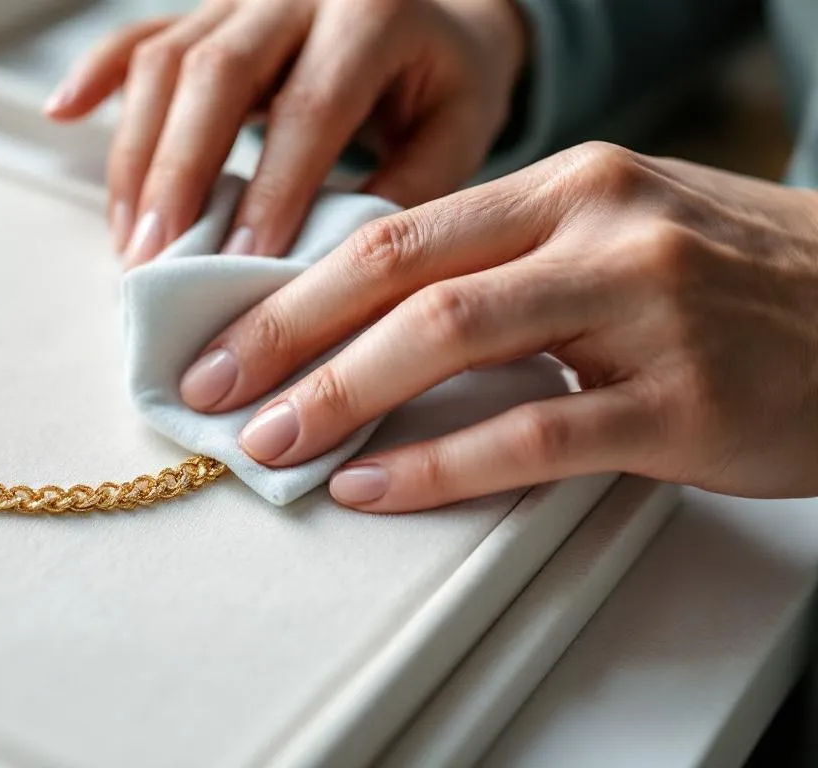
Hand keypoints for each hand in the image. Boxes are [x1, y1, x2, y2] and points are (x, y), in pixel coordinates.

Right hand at [43, 0, 527, 265]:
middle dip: (178, 173)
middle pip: (216, 74)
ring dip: (137, 155)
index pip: (310, 108)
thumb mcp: (458, 135)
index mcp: (373, 17)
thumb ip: (402, 195)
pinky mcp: (205, 11)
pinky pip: (140, 35)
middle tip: (156, 259)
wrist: (441, 13)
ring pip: (167, 60)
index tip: (244, 262)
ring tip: (130, 239)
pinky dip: (98, 76)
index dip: (273, 190)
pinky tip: (64, 114)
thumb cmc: (447, 81)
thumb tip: (323, 271)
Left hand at [177, 142, 817, 510]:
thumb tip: (366, 323)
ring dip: (342, 395)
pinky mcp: (683, 399)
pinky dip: (440, 464)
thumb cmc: (732, 280)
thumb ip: (504, 265)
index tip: (221, 333)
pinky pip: (535, 433)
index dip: (293, 286)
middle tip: (209, 386)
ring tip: (270, 441)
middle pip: (402, 273)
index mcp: (567, 184)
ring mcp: (646, 307)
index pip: (396, 231)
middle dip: (286, 334)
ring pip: (455, 339)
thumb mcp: (616, 236)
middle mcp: (598, 225)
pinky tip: (374, 488)